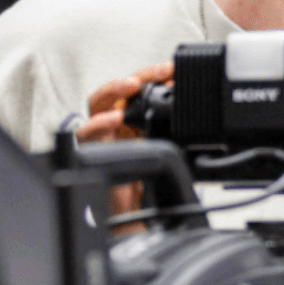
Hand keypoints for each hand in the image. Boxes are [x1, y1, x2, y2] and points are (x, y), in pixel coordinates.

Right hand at [76, 62, 174, 226]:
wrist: (133, 214)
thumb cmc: (146, 181)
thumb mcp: (166, 151)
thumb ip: (174, 131)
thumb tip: (196, 111)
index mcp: (131, 118)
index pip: (140, 89)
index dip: (155, 76)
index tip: (175, 69)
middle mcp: (114, 122)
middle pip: (120, 90)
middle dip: (138, 76)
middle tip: (159, 72)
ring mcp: (101, 135)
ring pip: (97, 104)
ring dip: (114, 91)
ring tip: (131, 86)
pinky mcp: (91, 151)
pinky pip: (87, 133)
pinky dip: (98, 124)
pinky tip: (113, 119)